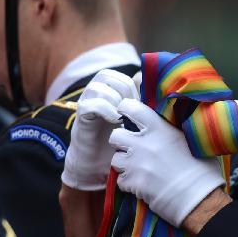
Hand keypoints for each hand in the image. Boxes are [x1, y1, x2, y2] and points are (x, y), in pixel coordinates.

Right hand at [61, 69, 138, 190]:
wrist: (98, 162)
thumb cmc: (119, 139)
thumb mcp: (134, 119)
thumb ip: (141, 105)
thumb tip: (156, 90)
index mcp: (109, 89)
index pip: (120, 75)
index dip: (133, 85)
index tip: (142, 102)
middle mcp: (96, 92)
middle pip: (109, 76)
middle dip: (125, 91)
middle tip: (133, 109)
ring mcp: (86, 102)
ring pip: (97, 87)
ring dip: (114, 99)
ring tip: (124, 115)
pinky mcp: (81, 116)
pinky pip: (89, 105)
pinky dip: (105, 110)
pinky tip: (116, 121)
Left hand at [110, 99, 224, 227]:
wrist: (200, 199)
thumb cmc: (203, 169)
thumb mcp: (192, 140)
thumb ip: (174, 130)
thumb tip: (167, 125)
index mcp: (160, 129)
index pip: (133, 109)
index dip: (126, 108)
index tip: (126, 112)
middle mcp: (144, 144)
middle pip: (116, 135)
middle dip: (121, 141)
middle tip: (132, 147)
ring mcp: (137, 165)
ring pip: (115, 159)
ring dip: (124, 162)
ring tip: (136, 167)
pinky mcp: (134, 184)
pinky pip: (120, 180)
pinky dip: (128, 182)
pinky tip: (141, 183)